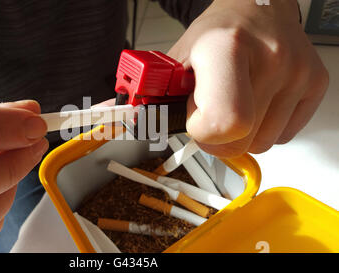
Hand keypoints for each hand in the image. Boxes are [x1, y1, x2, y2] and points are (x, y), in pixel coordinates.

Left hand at [167, 0, 328, 156]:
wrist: (256, 10)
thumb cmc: (215, 34)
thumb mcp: (176, 61)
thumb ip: (153, 94)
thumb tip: (124, 117)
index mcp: (226, 48)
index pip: (224, 122)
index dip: (203, 132)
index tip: (195, 120)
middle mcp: (270, 58)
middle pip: (242, 141)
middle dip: (217, 138)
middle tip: (210, 112)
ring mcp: (297, 72)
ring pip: (262, 144)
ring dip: (241, 134)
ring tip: (234, 100)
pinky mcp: (315, 83)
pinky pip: (283, 136)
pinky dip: (263, 128)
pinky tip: (255, 101)